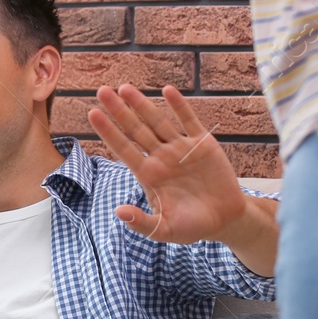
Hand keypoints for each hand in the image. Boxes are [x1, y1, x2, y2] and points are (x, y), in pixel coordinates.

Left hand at [88, 84, 247, 243]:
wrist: (225, 219)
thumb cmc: (192, 226)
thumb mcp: (165, 230)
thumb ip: (142, 222)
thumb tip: (118, 212)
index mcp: (148, 175)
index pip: (123, 149)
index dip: (108, 131)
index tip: (92, 113)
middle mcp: (161, 157)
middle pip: (136, 130)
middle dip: (119, 111)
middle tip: (102, 91)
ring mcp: (180, 148)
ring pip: (157, 121)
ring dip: (142, 104)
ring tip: (125, 88)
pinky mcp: (202, 144)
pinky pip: (188, 121)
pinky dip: (179, 106)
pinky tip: (167, 91)